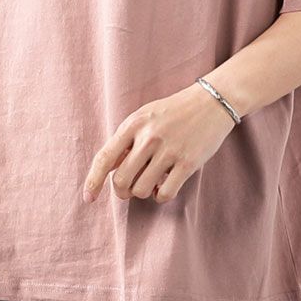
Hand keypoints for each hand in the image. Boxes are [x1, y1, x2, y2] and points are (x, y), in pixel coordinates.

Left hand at [83, 81, 237, 204]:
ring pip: (141, 190)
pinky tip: (163, 187)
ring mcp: (169, 151)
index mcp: (134, 124)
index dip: (93, 181)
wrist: (212, 102)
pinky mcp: (188, 163)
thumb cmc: (173, 112)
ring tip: (151, 183)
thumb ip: (125, 140)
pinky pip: (165, 194)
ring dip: (142, 193)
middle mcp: (149, 137)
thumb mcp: (144, 117)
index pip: (105, 158)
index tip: (88, 198)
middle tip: (129, 189)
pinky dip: (160, 197)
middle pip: (121, 180)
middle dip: (122, 191)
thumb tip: (107, 171)